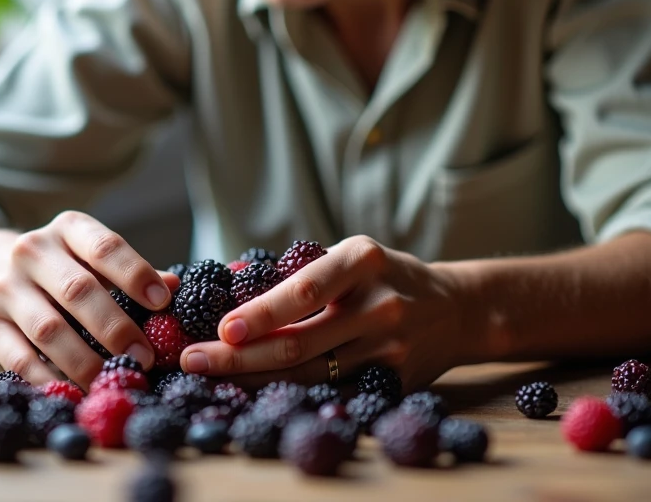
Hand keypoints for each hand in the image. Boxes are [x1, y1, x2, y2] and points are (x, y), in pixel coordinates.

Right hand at [0, 211, 175, 386]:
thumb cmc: (60, 267)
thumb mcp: (92, 257)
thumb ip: (131, 272)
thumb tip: (174, 287)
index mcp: (67, 228)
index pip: (104, 246)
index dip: (134, 274)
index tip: (162, 302)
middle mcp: (31, 251)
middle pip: (77, 291)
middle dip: (115, 328)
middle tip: (144, 357)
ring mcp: (4, 288)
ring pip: (49, 329)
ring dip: (86, 361)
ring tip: (114, 379)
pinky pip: (19, 358)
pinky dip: (49, 378)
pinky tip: (75, 391)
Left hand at [178, 235, 467, 390]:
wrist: (456, 309)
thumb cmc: (384, 276)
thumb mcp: (348, 254)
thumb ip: (296, 269)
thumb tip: (228, 277)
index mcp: (364, 260)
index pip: (305, 291)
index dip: (261, 313)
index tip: (222, 328)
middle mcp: (380, 305)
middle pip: (300, 343)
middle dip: (240, 356)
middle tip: (193, 359)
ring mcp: (390, 349)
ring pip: (311, 375)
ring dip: (255, 380)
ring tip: (211, 376)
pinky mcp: (394, 383)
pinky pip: (332, 395)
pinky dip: (292, 396)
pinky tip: (256, 394)